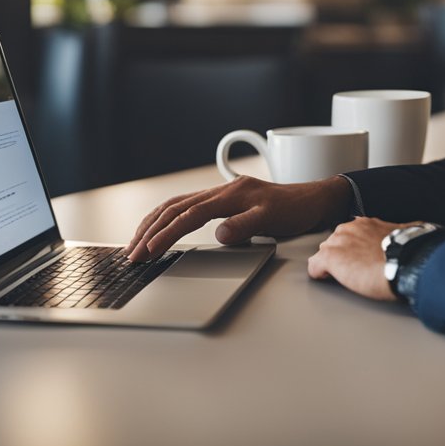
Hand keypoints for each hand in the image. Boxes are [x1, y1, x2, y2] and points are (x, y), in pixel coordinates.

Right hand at [124, 175, 351, 260]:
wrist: (312, 199)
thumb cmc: (295, 210)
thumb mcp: (272, 220)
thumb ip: (244, 227)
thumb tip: (218, 234)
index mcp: (228, 195)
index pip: (187, 216)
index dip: (165, 234)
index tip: (148, 252)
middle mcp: (220, 191)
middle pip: (172, 207)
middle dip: (149, 230)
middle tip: (131, 254)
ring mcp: (220, 194)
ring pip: (175, 204)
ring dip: (153, 223)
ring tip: (136, 242)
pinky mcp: (222, 200)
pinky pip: (185, 206)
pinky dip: (167, 217)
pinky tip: (159, 228)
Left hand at [307, 217, 413, 301]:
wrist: (405, 263)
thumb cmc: (408, 253)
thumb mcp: (405, 234)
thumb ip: (401, 230)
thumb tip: (417, 229)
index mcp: (366, 224)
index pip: (350, 234)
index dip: (353, 248)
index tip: (360, 257)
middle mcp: (349, 229)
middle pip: (334, 243)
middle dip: (341, 255)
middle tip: (354, 269)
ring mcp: (337, 243)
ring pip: (324, 253)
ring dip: (332, 265)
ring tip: (343, 277)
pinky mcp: (330, 258)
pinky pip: (314, 266)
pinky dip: (319, 273)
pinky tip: (326, 279)